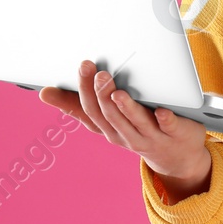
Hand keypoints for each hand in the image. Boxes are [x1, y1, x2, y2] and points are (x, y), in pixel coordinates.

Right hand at [38, 60, 211, 202]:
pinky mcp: (175, 135)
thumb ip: (78, 105)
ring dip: (126, 108)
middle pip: (110, 116)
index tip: (83, 65)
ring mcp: (150, 137)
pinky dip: (165, 119)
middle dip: (102, 94)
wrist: (178, 158)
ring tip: (118, 91)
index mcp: (108, 129)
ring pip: (135, 123)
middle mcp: (126, 136)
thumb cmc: (137, 130)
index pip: (91, 111)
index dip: (84, 89)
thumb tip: (44, 92)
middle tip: (100, 73)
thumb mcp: (106, 120)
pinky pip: (168, 127)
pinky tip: (162, 110)